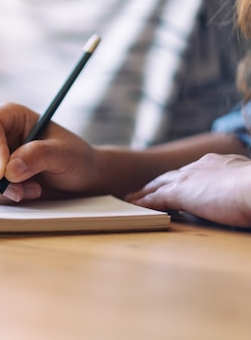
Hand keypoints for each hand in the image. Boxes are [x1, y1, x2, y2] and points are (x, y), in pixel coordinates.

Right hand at [0, 102, 103, 202]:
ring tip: (33, 191)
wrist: (81, 181)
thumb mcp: (64, 154)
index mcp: (9, 116)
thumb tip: (9, 170)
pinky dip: (1, 199)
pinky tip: (26, 195)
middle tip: (16, 191)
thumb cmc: (75, 158)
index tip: (2, 173)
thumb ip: (38, 155)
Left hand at [126, 153, 250, 227]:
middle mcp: (198, 167)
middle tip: (144, 189)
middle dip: (156, 183)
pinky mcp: (179, 192)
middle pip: (170, 176)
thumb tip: (243, 196)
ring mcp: (187, 178)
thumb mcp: (248, 183)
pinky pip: (155, 198)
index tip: (175, 182)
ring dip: (144, 192)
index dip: (182, 178)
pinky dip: (143, 202)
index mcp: (216, 163)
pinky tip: (134, 206)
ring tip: (131, 198)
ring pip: (158, 185)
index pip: (192, 171)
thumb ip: (239, 187)